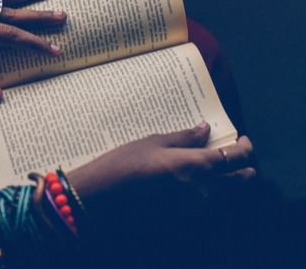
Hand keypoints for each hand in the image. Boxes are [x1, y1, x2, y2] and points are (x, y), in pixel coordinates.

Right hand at [68, 121, 254, 200]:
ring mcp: (189, 206)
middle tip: (241, 158)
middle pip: (236, 181)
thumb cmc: (125, 162)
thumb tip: (205, 129)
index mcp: (197, 166)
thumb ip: (184, 137)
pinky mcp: (177, 216)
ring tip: (213, 168)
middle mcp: (200, 190)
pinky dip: (202, 191)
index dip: (244, 147)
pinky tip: (188, 183)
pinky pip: (199, 202)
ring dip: (221, 181)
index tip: (242, 140)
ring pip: (218, 193)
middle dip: (243, 169)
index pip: (235, 158)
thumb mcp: (155, 142)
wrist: (101, 194)